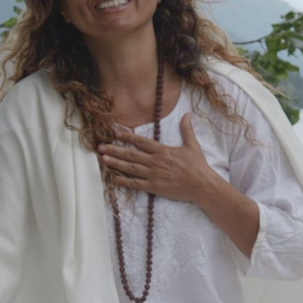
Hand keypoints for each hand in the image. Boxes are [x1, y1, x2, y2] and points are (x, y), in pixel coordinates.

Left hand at [99, 114, 223, 205]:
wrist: (202, 185)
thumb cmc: (198, 166)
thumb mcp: (192, 145)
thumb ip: (186, 130)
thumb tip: (187, 114)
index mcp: (163, 151)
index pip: (141, 142)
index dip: (127, 136)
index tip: (115, 132)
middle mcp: (155, 162)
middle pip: (131, 154)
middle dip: (114, 150)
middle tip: (100, 147)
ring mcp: (154, 175)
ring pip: (130, 168)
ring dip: (115, 163)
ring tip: (103, 159)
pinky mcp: (154, 187)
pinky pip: (136, 184)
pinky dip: (124, 181)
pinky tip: (114, 178)